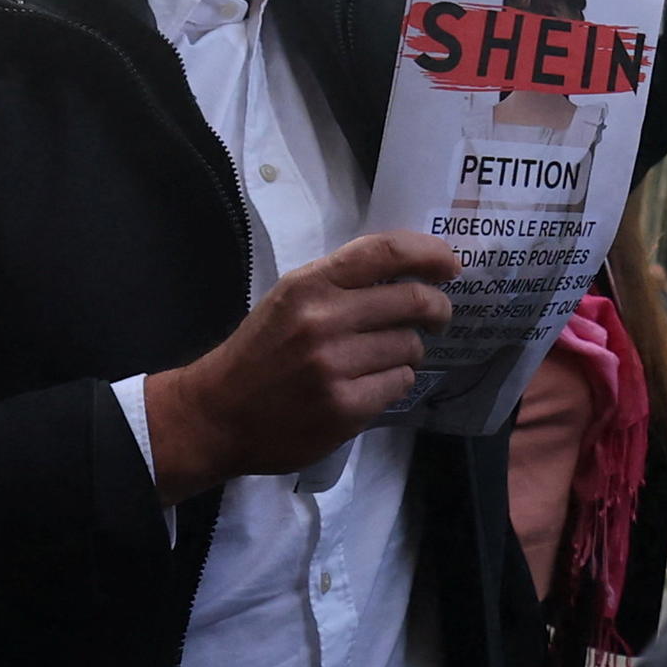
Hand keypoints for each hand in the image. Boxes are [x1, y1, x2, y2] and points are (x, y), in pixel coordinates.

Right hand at [141, 234, 460, 497]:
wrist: (216, 414)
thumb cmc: (259, 352)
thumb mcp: (290, 300)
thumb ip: (340, 283)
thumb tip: (408, 271)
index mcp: (310, 285)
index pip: (385, 252)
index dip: (428, 254)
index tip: (450, 265)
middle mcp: (324, 320)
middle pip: (412, 301)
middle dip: (437, 308)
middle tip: (438, 316)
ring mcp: (335, 366)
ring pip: (409, 347)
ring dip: (407, 352)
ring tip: (383, 358)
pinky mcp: (345, 408)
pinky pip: (398, 384)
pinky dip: (393, 383)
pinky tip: (368, 385)